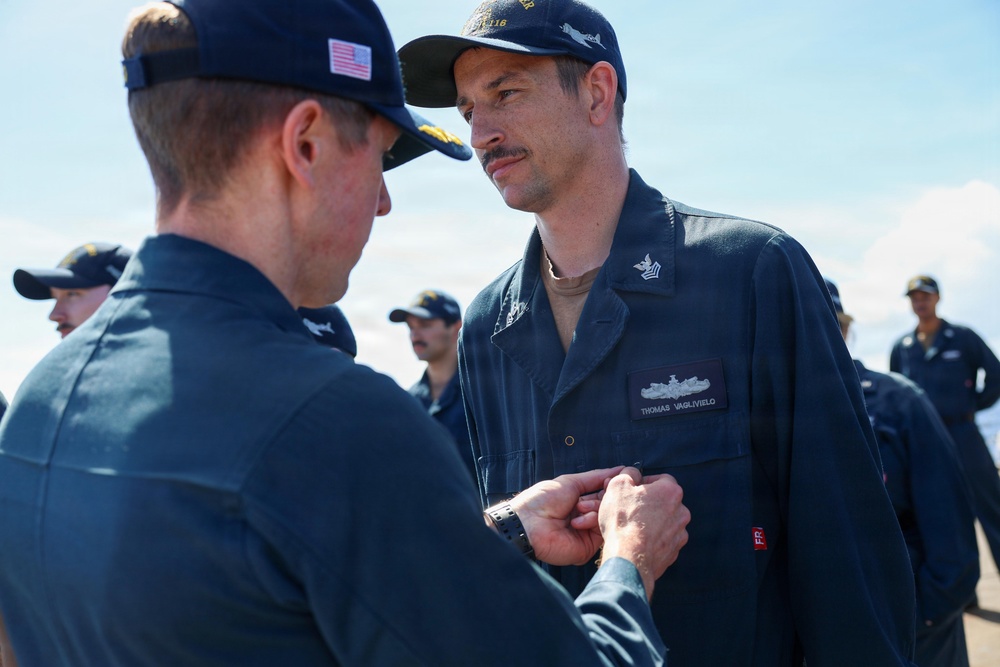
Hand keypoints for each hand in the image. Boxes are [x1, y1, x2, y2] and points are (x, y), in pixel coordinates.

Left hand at [504, 466, 625, 565]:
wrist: (529, 523)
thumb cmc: (543, 500)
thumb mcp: (570, 482)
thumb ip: (595, 477)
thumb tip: (620, 469)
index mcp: (580, 503)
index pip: (604, 494)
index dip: (611, 485)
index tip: (619, 477)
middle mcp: (585, 518)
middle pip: (609, 505)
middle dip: (605, 496)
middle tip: (599, 491)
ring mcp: (587, 534)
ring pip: (607, 518)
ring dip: (595, 508)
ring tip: (579, 508)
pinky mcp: (588, 548)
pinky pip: (601, 532)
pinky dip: (592, 521)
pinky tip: (578, 521)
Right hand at [599, 468, 689, 600]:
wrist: (630, 558)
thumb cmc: (624, 520)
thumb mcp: (617, 486)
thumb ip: (628, 474)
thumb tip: (632, 474)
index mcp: (671, 491)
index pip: (661, 479)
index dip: (644, 483)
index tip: (632, 490)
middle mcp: (681, 511)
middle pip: (664, 501)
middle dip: (649, 503)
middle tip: (630, 508)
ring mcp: (680, 533)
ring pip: (665, 521)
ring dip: (652, 521)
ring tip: (633, 527)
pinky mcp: (674, 551)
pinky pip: (663, 539)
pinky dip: (653, 539)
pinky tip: (638, 540)